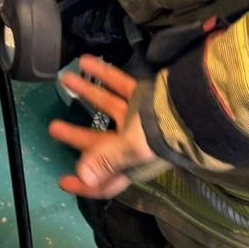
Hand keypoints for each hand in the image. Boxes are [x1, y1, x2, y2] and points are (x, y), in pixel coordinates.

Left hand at [47, 55, 159, 198]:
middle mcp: (133, 143)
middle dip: (75, 136)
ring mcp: (138, 119)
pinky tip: (85, 61)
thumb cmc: (163, 134)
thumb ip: (106, 160)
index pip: (106, 183)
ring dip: (86, 93)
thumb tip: (82, 177)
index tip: (62, 181)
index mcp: (130, 164)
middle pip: (99, 143)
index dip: (85, 186)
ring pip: (107, 107)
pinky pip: (119, 85)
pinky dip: (103, 74)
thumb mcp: (132, 149)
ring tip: (65, 79)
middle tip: (53, 127)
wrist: (195, 107)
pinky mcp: (144, 97)